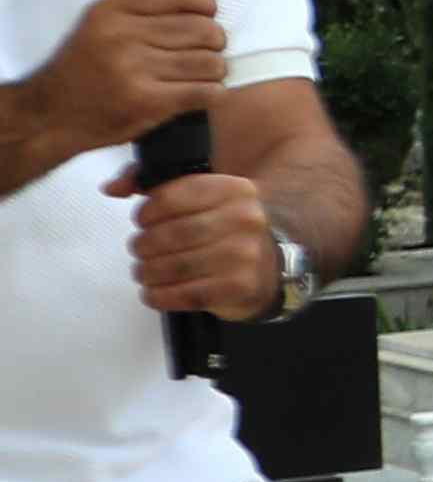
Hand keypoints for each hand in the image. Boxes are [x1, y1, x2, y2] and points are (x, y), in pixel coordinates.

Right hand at [19, 0, 224, 159]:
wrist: (49, 115)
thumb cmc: (81, 72)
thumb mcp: (99, 26)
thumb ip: (141, 12)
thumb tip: (202, 8)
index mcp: (110, 11)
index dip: (204, 2)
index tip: (209, 12)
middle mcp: (121, 36)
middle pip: (202, 29)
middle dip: (214, 41)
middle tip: (207, 50)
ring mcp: (133, 70)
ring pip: (210, 62)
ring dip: (214, 70)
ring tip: (201, 74)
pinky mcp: (146, 102)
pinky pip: (206, 92)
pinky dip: (212, 93)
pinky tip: (200, 93)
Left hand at [132, 167, 285, 318]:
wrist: (270, 268)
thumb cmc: (226, 230)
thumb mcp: (202, 198)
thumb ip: (156, 185)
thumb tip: (112, 187)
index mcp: (236, 190)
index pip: (172, 197)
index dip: (146, 212)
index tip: (143, 222)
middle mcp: (246, 219)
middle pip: (171, 234)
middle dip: (144, 245)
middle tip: (140, 250)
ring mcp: (245, 255)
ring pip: (174, 266)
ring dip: (148, 272)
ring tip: (145, 271)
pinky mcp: (239, 287)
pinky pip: (185, 294)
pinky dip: (160, 295)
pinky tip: (154, 292)